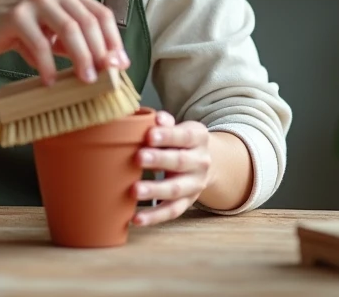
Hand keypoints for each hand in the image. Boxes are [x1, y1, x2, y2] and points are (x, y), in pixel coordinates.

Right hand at [0, 0, 129, 84]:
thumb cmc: (20, 30)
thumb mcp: (53, 35)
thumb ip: (76, 44)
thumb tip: (107, 67)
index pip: (101, 14)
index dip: (114, 41)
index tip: (120, 65)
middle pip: (88, 22)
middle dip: (100, 52)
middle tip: (104, 77)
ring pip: (69, 29)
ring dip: (81, 58)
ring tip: (84, 80)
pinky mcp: (17, 15)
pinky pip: (40, 43)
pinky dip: (48, 66)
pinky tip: (49, 80)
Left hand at [131, 111, 211, 227]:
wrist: (204, 162)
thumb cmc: (182, 141)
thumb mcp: (180, 128)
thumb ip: (167, 124)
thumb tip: (156, 119)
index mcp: (199, 138)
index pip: (184, 136)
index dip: (167, 135)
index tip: (149, 135)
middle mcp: (201, 162)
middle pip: (179, 162)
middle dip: (158, 160)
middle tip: (138, 158)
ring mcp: (195, 185)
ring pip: (175, 189)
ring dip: (154, 190)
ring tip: (134, 190)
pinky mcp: (187, 202)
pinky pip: (171, 211)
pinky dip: (154, 216)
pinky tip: (136, 218)